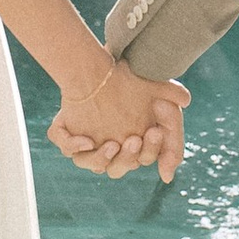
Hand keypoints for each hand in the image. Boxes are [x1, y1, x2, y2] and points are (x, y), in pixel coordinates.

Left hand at [50, 56, 189, 183]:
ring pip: (89, 162)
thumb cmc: (139, 84)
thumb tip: (167, 177)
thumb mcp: (166, 107)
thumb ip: (174, 141)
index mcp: (131, 147)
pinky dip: (72, 145)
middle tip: (133, 139)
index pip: (141, 159)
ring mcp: (86, 141)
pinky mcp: (67, 130)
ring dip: (100, 158)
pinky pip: (65, 145)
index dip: (149, 150)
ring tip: (111, 144)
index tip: (154, 131)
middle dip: (126, 156)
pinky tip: (85, 140)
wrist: (110, 60)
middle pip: (116, 167)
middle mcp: (108, 149)